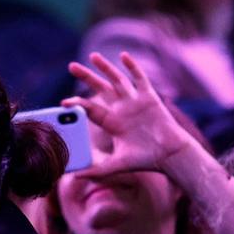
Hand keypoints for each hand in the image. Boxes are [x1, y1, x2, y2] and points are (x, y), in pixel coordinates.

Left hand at [63, 51, 192, 178]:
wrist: (169, 156)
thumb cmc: (145, 160)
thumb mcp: (117, 165)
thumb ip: (97, 170)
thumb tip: (75, 177)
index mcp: (113, 123)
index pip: (91, 109)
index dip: (78, 104)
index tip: (64, 102)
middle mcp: (122, 109)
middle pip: (101, 89)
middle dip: (87, 77)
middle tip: (71, 66)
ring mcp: (135, 102)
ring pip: (117, 80)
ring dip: (106, 67)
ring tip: (92, 56)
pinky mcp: (150, 98)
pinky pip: (140, 79)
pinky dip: (133, 67)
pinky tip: (123, 56)